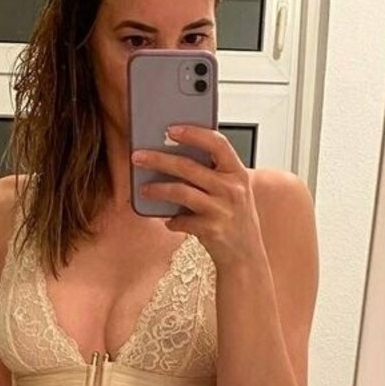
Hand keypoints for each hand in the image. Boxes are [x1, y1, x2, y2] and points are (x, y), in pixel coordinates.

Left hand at [131, 125, 265, 270]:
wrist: (246, 256)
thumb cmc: (236, 219)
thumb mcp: (233, 191)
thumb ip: (214, 175)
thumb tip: (175, 158)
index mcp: (238, 173)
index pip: (217, 143)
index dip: (193, 133)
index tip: (171, 129)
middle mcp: (231, 189)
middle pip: (189, 166)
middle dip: (158, 159)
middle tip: (138, 157)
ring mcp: (222, 209)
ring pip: (181, 191)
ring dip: (157, 189)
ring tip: (144, 189)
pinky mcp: (211, 229)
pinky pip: (181, 220)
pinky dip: (172, 221)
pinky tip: (169, 220)